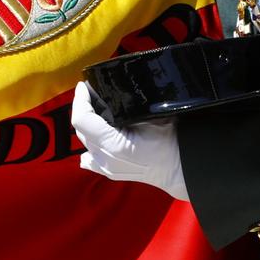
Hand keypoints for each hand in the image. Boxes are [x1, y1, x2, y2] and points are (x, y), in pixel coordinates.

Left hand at [70, 83, 187, 201]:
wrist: (179, 167)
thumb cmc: (171, 141)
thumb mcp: (152, 116)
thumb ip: (128, 106)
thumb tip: (113, 89)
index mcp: (114, 145)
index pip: (82, 119)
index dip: (80, 100)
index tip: (84, 86)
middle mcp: (105, 159)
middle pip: (80, 129)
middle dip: (84, 108)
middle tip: (92, 94)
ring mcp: (106, 168)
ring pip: (84, 141)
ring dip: (87, 124)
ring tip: (96, 111)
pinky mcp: (109, 172)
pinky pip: (89, 157)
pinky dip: (89, 144)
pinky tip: (97, 134)